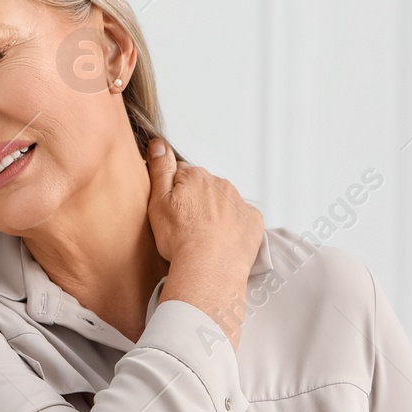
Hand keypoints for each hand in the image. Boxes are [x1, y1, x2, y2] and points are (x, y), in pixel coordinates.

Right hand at [146, 138, 262, 344]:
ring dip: (215, 212)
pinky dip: (233, 226)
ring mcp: (239, 202)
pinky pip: (242, 218)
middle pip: (204, 187)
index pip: (182, 173)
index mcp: (196, 177)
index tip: (172, 208)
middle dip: (196, 201)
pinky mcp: (252, 221)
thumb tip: (159, 143)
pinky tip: (222, 240)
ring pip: (223, 202)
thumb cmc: (181, 239)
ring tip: (203, 236)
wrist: (209, 268)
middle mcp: (220, 184)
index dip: (174, 191)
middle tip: (186, 225)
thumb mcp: (158, 201)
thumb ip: (160, 169)